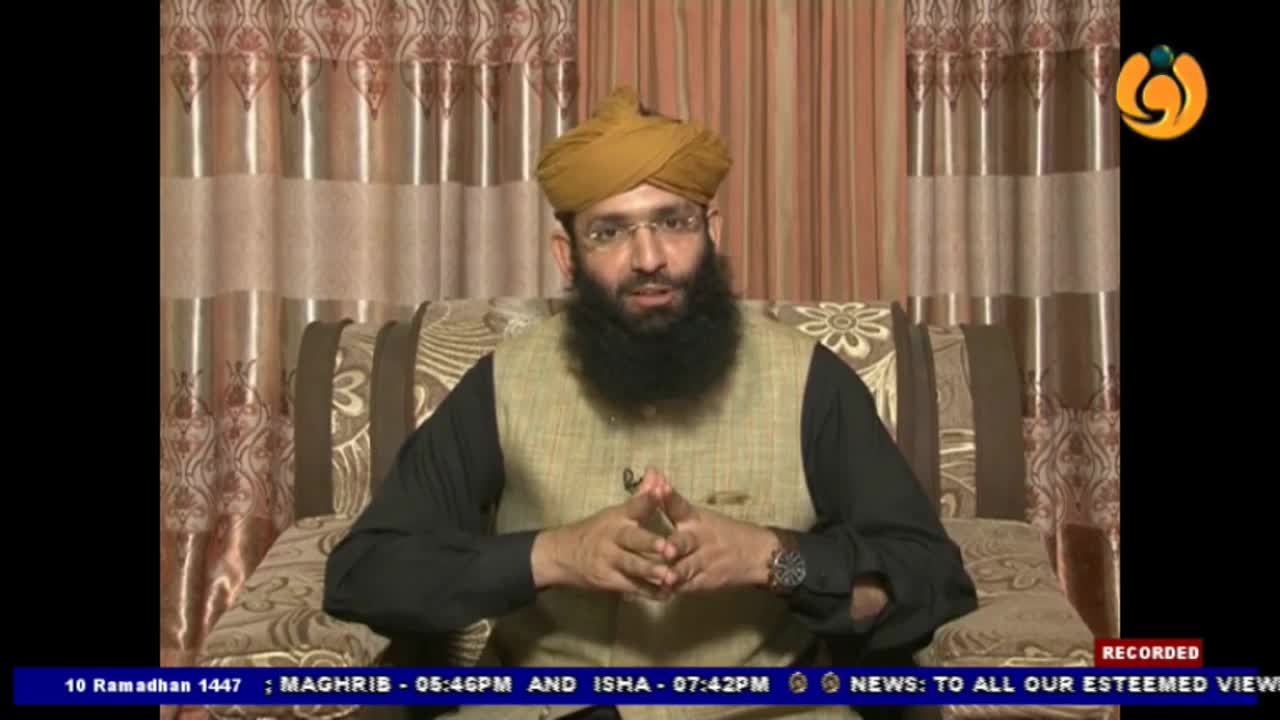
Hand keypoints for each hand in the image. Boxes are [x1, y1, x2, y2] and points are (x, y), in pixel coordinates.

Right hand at [531, 473, 678, 598]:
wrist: (561, 556)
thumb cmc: (594, 531)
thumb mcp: (615, 512)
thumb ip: (641, 496)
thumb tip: (656, 471)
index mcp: (617, 518)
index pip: (633, 505)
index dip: (647, 498)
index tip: (662, 490)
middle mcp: (613, 537)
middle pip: (632, 539)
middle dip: (649, 543)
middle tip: (667, 547)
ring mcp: (610, 561)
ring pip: (632, 566)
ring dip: (650, 571)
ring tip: (669, 576)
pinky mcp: (609, 581)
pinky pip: (632, 587)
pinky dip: (649, 592)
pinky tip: (666, 595)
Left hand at [660, 481, 777, 592]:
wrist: (756, 555)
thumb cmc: (721, 531)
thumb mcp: (700, 515)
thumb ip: (672, 502)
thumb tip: (651, 474)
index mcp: (696, 519)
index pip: (682, 506)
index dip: (670, 497)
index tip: (660, 488)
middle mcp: (698, 539)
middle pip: (685, 541)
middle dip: (674, 545)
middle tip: (666, 549)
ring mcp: (701, 562)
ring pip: (687, 568)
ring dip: (676, 573)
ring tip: (666, 578)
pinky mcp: (702, 582)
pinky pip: (686, 587)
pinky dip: (674, 591)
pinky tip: (662, 593)